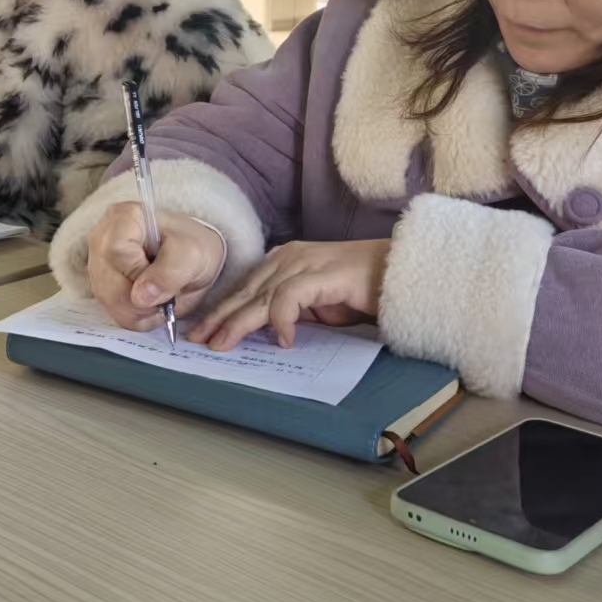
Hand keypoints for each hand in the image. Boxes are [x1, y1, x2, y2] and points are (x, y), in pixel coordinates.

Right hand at [86, 202, 225, 331]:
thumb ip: (168, 275)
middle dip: (140, 303)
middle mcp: (101, 236)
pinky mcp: (99, 280)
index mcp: (124, 217)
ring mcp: (96, 259)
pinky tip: (150, 302)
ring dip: (138, 311)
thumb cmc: (193, 247)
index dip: (139, 277)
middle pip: (106, 283)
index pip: (116, 254)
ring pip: (107, 300)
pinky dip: (133, 313)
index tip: (164, 283)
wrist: (191, 254)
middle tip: (167, 298)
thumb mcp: (193, 256)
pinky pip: (110, 307)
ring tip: (161, 298)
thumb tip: (139, 298)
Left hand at [190, 239, 389, 351]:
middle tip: (199, 339)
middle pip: (245, 291)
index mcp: (284, 261)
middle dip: (220, 316)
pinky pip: (290, 298)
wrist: (402, 274)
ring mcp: (305, 263)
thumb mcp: (317, 304)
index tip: (204, 331)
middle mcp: (289, 257)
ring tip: (224, 344)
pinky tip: (283, 340)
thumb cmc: (362, 290)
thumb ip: (291, 311)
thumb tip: (265, 332)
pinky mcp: (322, 275)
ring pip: (260, 295)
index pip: (245, 288)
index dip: (223, 310)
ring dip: (239, 322)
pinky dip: (282, 320)